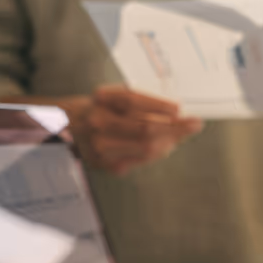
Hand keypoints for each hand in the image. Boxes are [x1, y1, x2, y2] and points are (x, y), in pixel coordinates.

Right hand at [69, 85, 202, 175]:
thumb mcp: (115, 97)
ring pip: (146, 148)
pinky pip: (141, 161)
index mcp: (102, 99)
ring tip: (180, 135)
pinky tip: (165, 146)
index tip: (179, 109)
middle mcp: (99, 123)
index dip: (160, 107)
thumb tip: (175, 115)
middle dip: (174, 128)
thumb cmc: (98, 109)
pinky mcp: (106, 165)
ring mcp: (101, 147)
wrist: (68, 127)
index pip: (134, 102)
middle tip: (194, 124)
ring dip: (169, 142)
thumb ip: (141, 104)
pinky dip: (157, 153)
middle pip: (144, 128)